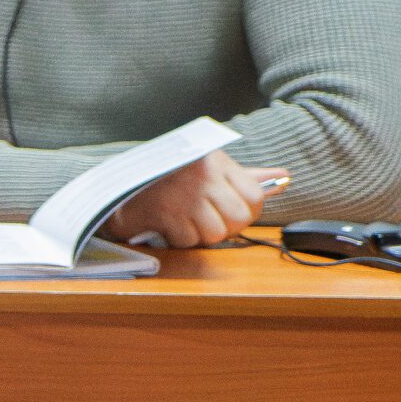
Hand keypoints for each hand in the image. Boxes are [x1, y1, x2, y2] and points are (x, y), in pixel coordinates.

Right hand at [104, 153, 285, 248]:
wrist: (116, 185)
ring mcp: (184, 194)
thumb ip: (245, 177)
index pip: (255, 196)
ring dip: (200, 234)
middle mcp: (202, 175)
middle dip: (226, 227)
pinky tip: (167, 224)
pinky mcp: (165, 212)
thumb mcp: (207, 168)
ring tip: (184, 220)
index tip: (229, 212)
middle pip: (239, 218)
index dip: (246, 212)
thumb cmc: (167, 177)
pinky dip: (179, 238)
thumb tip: (284, 178)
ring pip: (216, 233)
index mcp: (214, 161)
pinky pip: (189, 240)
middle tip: (205, 219)